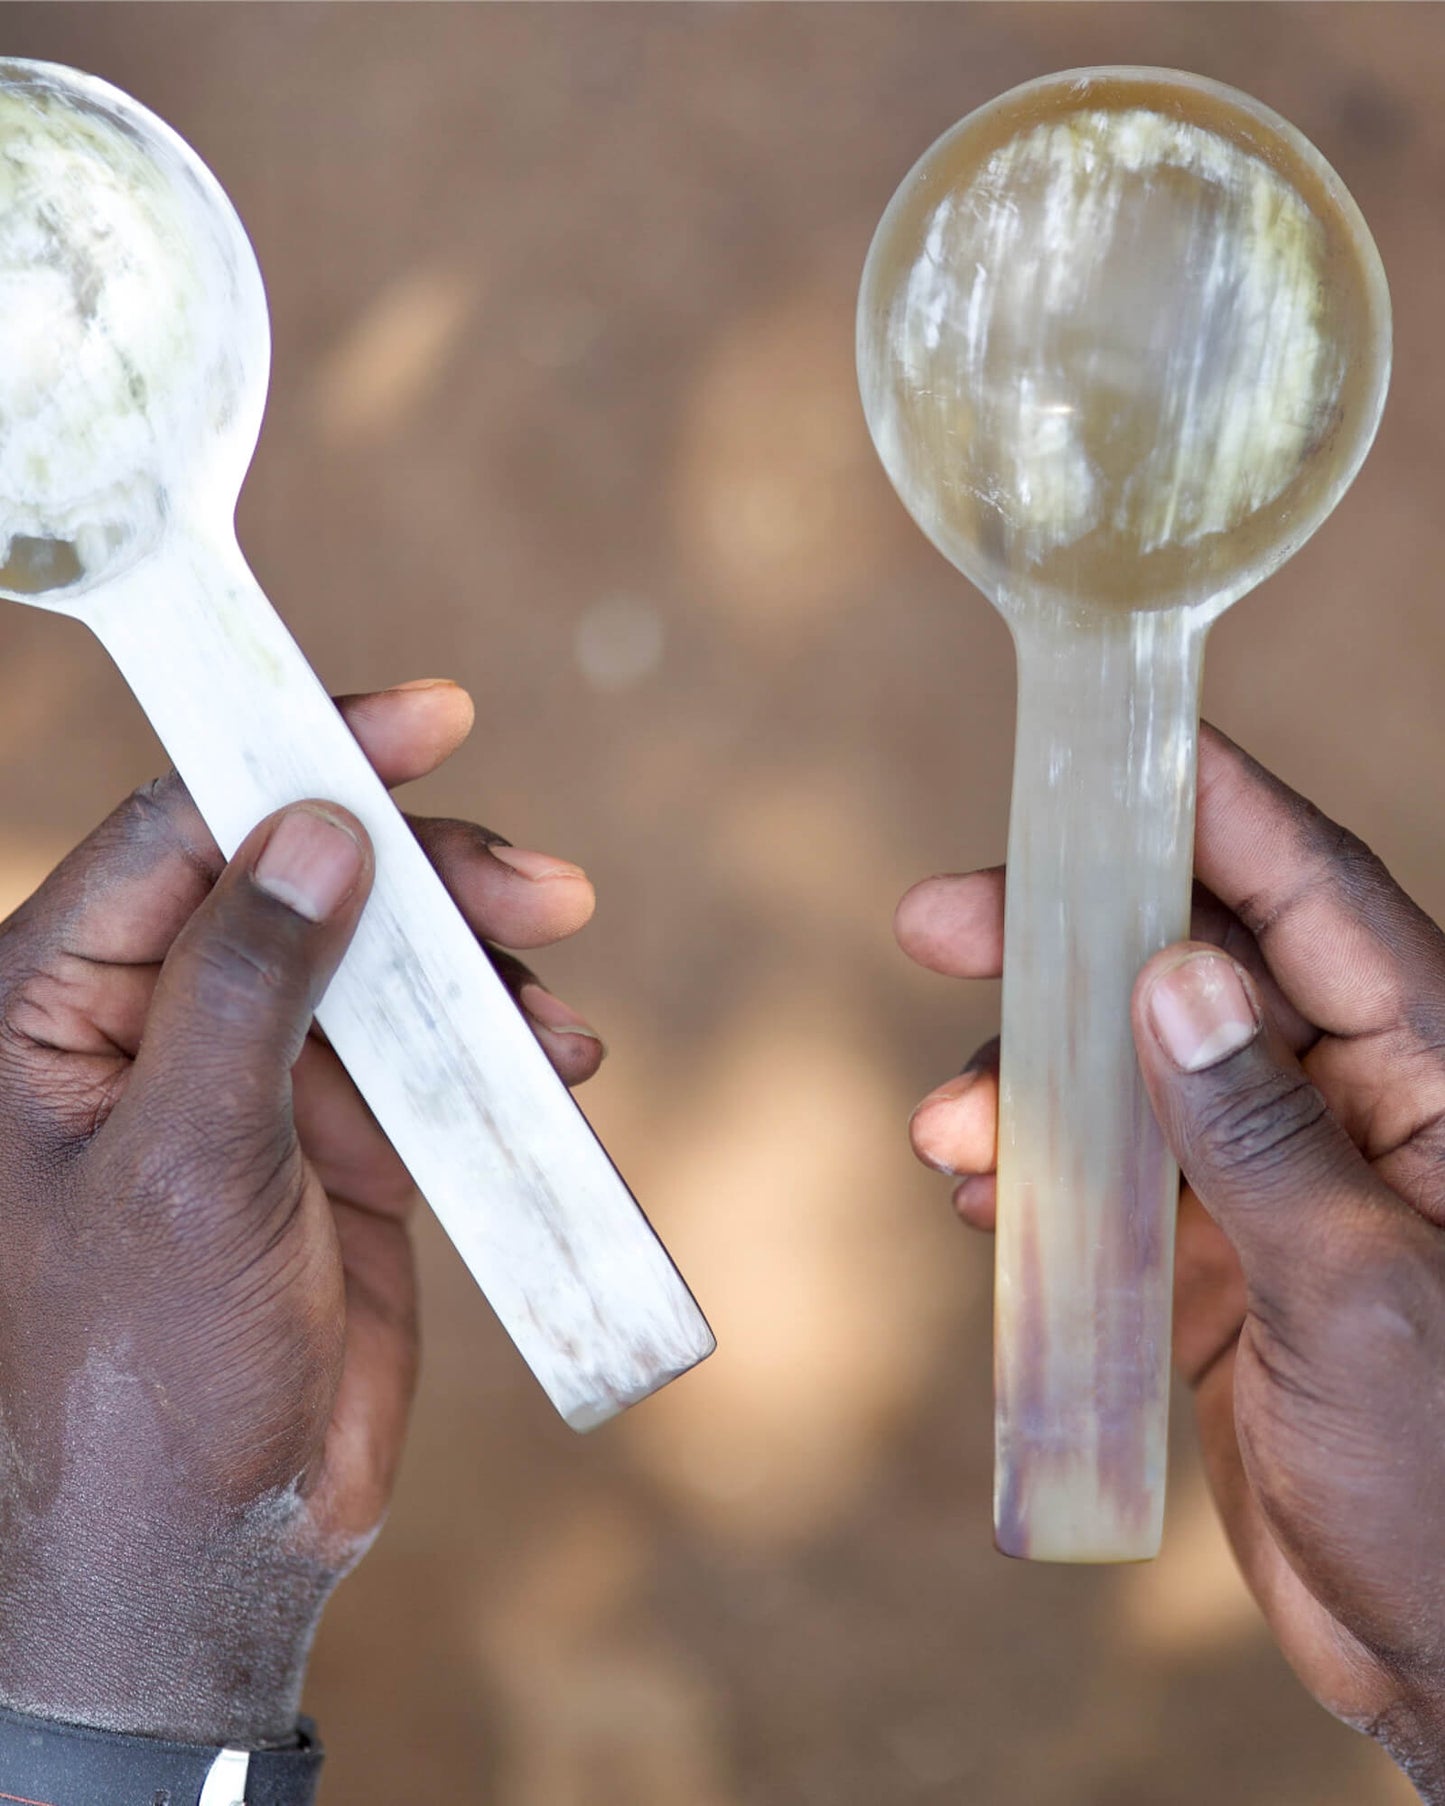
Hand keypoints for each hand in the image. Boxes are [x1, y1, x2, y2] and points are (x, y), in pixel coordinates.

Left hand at [0, 680, 602, 1745]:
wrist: (214, 1550)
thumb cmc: (143, 1374)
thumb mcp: (186, 1168)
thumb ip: (246, 986)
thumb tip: (318, 825)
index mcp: (55, 1007)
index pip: (183, 831)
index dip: (303, 758)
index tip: (427, 718)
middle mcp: (155, 1021)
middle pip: (307, 879)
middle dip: (430, 878)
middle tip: (544, 894)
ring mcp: (257, 1078)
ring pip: (384, 959)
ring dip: (482, 969)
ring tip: (560, 1014)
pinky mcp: (342, 1136)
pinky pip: (432, 1051)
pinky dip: (500, 1047)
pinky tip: (558, 1066)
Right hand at [896, 726, 1444, 1800]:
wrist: (1439, 1654)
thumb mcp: (1359, 1291)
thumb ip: (1262, 1129)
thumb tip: (1177, 972)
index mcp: (1430, 1079)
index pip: (1318, 900)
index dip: (1216, 812)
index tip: (1111, 751)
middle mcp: (1350, 1104)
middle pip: (1191, 966)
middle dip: (1063, 944)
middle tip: (935, 918)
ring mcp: (1275, 1179)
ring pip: (1127, 1073)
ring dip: (1025, 1086)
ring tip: (948, 1136)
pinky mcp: (1217, 1258)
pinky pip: (1107, 1178)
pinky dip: (1035, 1176)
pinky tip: (983, 1198)